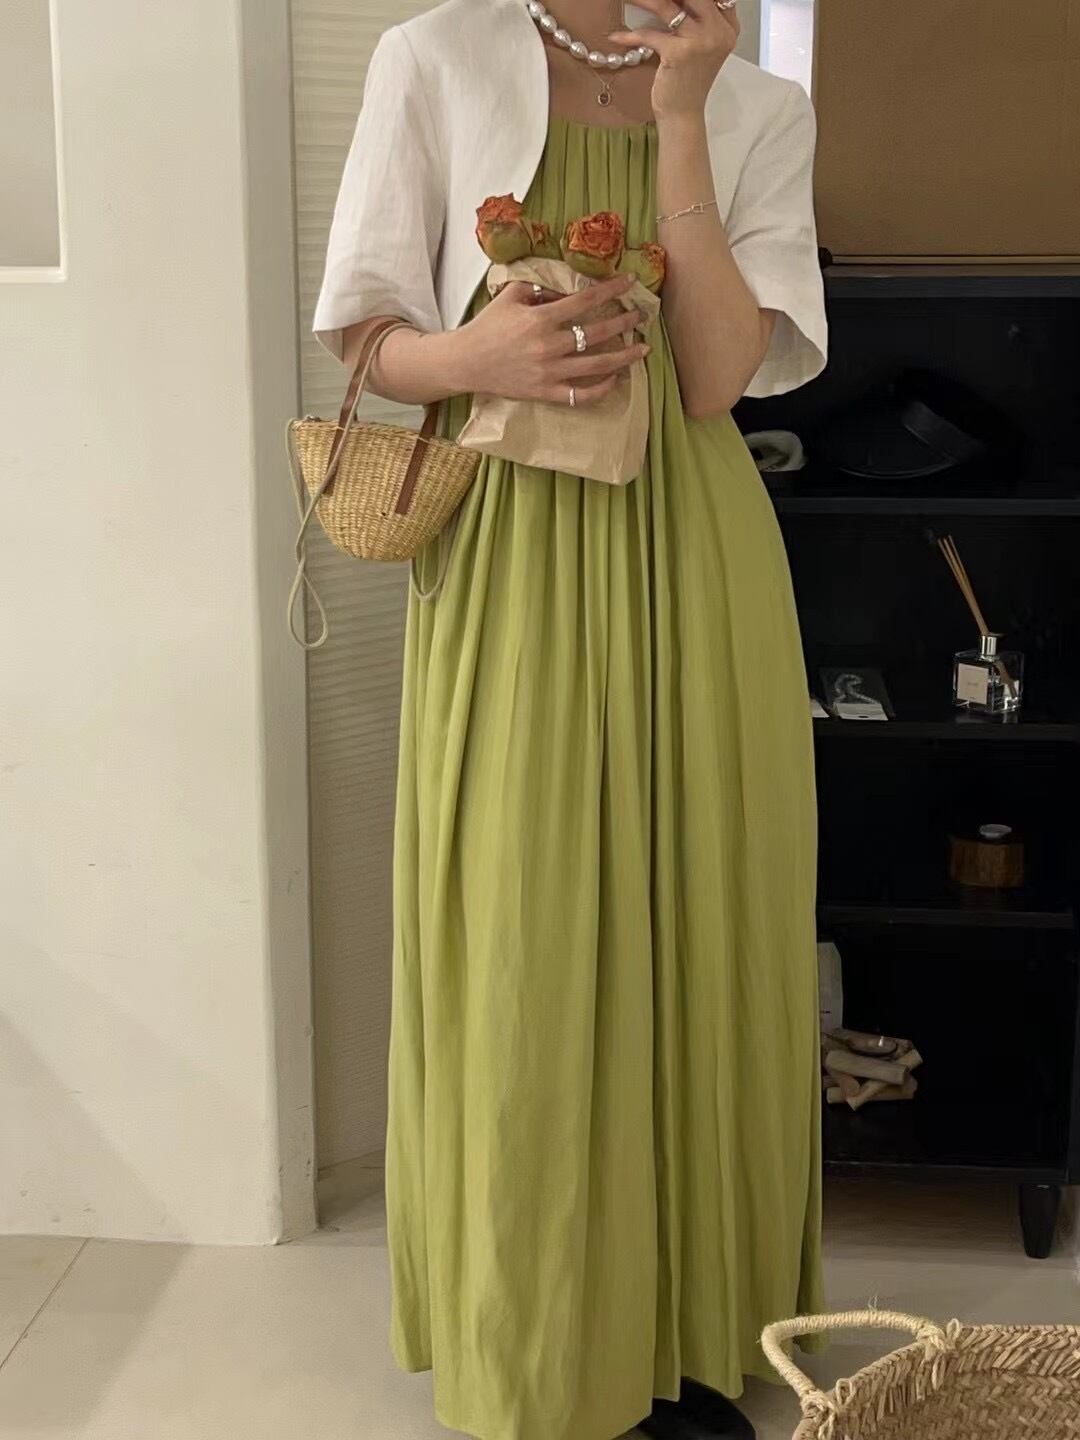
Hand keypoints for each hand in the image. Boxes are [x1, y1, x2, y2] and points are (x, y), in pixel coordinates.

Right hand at [455, 274, 649, 406]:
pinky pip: (581, 396)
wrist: (466, 362)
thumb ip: (539, 288)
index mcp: (540, 318)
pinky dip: (601, 389)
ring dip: (625, 356)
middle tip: (642, 316)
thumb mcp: (510, 296)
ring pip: (597, 366)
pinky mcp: (546, 393)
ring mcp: (549, 373)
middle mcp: (548, 346)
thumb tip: (567, 288)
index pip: (585, 301)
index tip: (630, 282)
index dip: (611, 289)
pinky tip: (614, 379)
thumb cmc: (488, 327)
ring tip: (643, 348)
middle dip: (625, 322)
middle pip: (597, 333)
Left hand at [610, 0, 738, 120]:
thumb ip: (694, 20)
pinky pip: (649, 34)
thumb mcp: (699, 46)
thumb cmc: (688, 82)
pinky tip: (616, 37)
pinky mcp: (679, 53)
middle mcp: (718, 31)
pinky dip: (630, 36)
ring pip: (668, 6)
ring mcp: (700, 41)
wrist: (683, 115)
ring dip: (644, 1)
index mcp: (727, 28)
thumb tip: (668, 1)